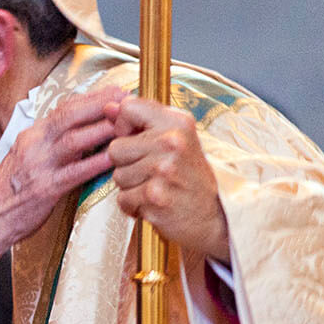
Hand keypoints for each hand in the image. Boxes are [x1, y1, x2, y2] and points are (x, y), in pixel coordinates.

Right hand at [0, 86, 125, 244]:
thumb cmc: (8, 193)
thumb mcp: (24, 159)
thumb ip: (48, 145)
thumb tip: (77, 135)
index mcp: (30, 136)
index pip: (62, 108)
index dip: (90, 98)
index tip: (113, 92)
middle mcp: (33, 144)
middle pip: (70, 116)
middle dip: (100, 104)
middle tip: (126, 99)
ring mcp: (38, 165)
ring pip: (74, 139)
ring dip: (103, 129)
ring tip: (127, 123)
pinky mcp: (44, 188)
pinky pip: (75, 172)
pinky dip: (96, 163)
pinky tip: (114, 159)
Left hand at [105, 96, 230, 260]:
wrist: (215, 217)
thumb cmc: (190, 177)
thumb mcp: (175, 139)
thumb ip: (141, 119)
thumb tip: (108, 107)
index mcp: (178, 122)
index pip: (128, 108)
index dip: (124, 127)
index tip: (139, 140)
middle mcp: (172, 142)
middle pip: (115, 148)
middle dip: (127, 163)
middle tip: (154, 172)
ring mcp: (163, 169)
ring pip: (118, 175)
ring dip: (132, 186)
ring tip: (156, 187)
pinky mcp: (155, 196)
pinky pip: (122, 198)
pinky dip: (134, 205)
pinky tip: (155, 203)